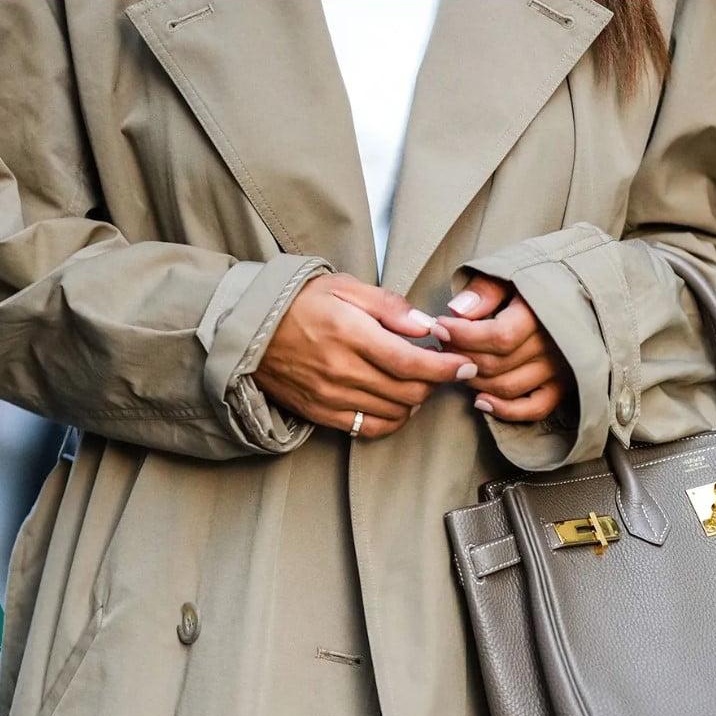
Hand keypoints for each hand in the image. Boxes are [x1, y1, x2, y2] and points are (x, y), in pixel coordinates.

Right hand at [254, 273, 476, 437]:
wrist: (249, 330)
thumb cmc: (300, 303)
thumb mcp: (345, 287)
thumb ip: (389, 306)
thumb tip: (427, 326)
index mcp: (350, 335)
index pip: (412, 363)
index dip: (446, 368)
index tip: (466, 365)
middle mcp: (342, 371)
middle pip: (408, 392)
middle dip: (434, 383)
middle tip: (440, 367)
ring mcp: (331, 397)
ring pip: (393, 413)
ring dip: (415, 401)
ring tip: (415, 382)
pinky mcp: (321, 413)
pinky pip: (368, 428)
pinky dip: (391, 420)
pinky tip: (395, 403)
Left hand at [434, 275, 572, 421]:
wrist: (580, 293)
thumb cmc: (539, 281)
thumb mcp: (512, 273)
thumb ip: (486, 289)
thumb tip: (458, 310)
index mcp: (542, 315)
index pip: (499, 336)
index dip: (463, 335)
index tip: (439, 326)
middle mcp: (553, 346)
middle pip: (496, 364)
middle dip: (461, 355)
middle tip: (443, 343)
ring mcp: (559, 370)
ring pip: (506, 387)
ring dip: (474, 380)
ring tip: (456, 363)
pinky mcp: (561, 387)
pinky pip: (533, 409)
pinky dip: (505, 410)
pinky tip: (480, 401)